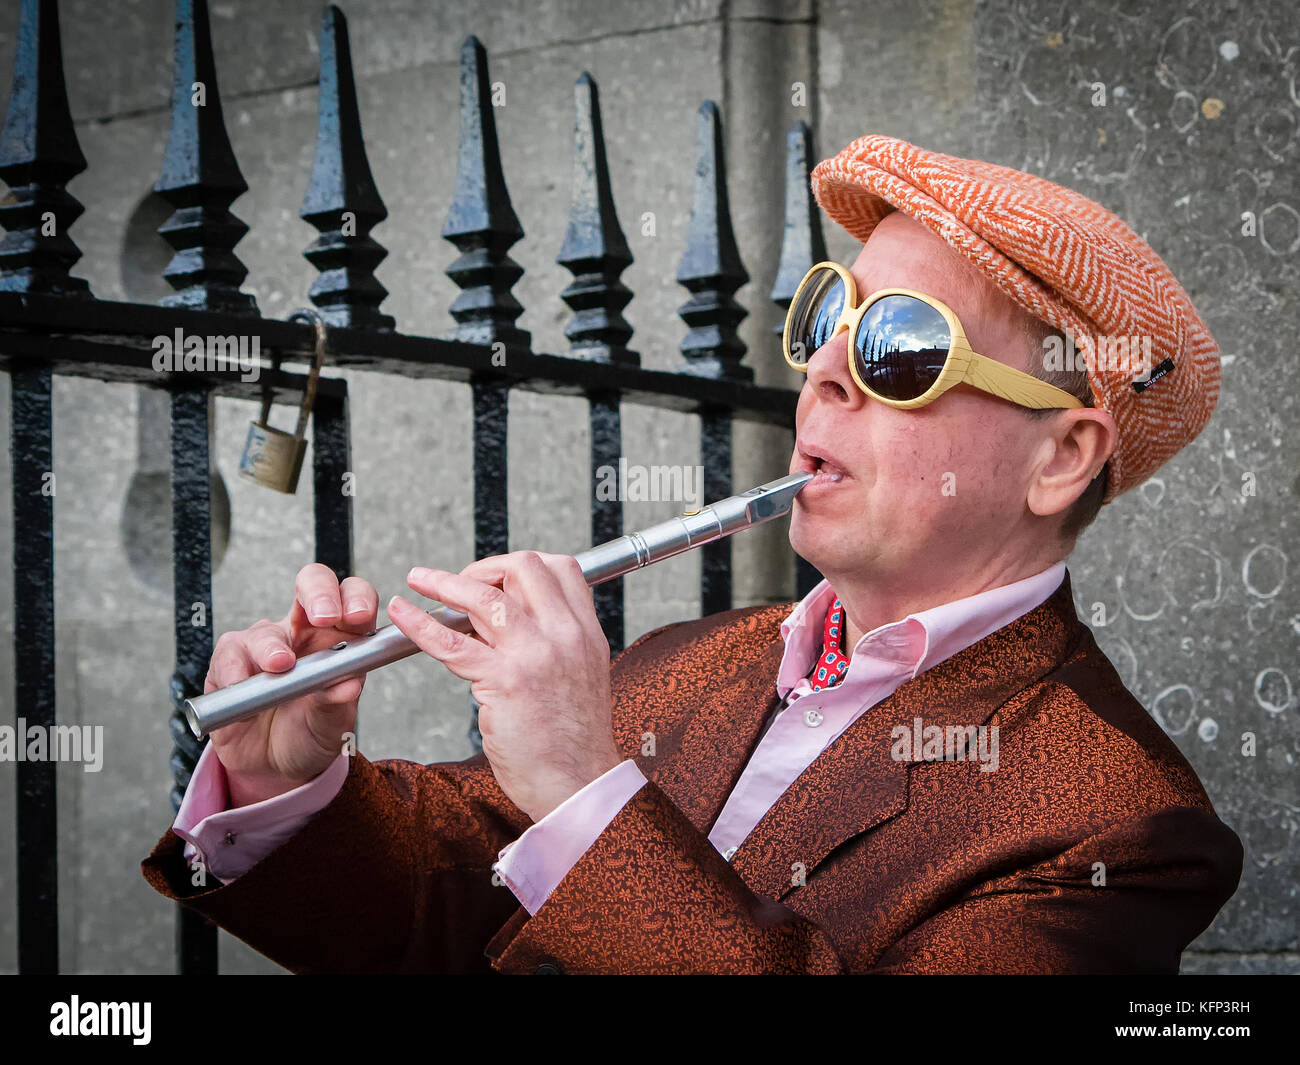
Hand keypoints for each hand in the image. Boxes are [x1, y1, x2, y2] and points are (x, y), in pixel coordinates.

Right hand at [204, 563, 378, 806]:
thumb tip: (349, 685)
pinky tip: (244, 692)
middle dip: (319, 593)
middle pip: (311, 584)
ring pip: (266, 629)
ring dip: (272, 647)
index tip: (358, 617)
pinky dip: (235, 673)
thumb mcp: (332, 724)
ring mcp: (265, 644)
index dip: (357, 598)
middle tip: (324, 617)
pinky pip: (229, 656)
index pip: (352, 598)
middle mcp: (304, 632)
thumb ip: (337, 702)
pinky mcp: (230, 663)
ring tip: (280, 667)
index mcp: (340, 638)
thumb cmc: (311, 732)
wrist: (275, 767)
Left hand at [387, 551, 621, 821]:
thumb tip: (508, 619)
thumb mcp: (579, 676)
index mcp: (585, 633)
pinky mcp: (506, 681)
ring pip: (485, 597)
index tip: (496, 578)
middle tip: (460, 585)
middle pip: (523, 568)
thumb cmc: (572, 742)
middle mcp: (566, 636)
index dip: (521, 565)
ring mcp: (536, 656)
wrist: (578, 785)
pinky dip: (420, 624)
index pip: (561, 568)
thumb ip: (553, 642)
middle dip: (484, 568)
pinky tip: (403, 614)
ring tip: (420, 580)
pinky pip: (453, 642)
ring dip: (445, 583)